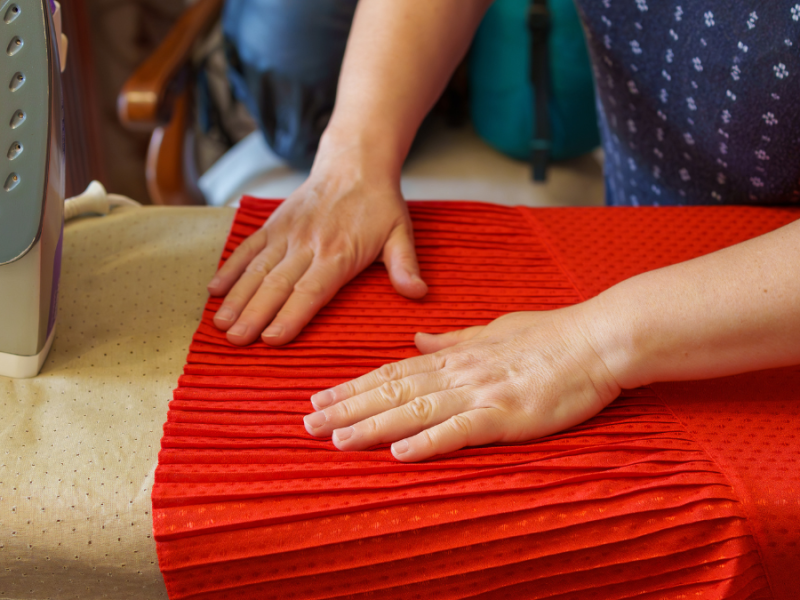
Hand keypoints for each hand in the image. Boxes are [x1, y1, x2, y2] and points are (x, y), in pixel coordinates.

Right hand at [207, 149, 427, 345]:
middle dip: (254, 315)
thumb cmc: (379, 204)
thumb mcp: (401, 232)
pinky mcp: (275, 224)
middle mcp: (308, 245)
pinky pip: (248, 247)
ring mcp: (287, 233)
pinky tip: (214, 289)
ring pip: (257, 269)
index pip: (311, 291)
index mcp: (339, 253)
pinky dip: (230, 267)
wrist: (355, 161)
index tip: (271, 338)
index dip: (290, 315)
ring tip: (220, 323)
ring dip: (237, 298)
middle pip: (276, 285)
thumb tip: (418, 293)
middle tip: (235, 341)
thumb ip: (405, 265)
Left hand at [303, 308, 622, 460]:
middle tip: (308, 424)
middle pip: (393, 390)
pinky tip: (400, 453)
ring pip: (417, 409)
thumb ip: (452, 339)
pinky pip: (462, 430)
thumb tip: (417, 338)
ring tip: (338, 439)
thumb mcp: (493, 330)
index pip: (393, 371)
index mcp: (456, 355)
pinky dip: (429, 441)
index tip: (319, 399)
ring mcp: (482, 393)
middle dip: (348, 408)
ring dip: (374, 425)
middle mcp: (460, 372)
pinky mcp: (508, 415)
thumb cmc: (550, 334)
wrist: (598, 339)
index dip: (353, 387)